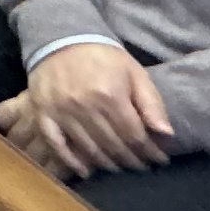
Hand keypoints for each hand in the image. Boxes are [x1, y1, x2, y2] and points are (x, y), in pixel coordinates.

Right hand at [6, 45, 174, 177]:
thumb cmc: (103, 57)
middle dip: (132, 160)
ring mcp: (61, 112)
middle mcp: (85, 107)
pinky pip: (57, 145)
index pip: (134, 135)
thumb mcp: (135, 73)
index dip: (150, 151)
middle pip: (113, 146)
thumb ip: (151, 103)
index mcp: (110, 95)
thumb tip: (166, 134)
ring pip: (89, 149)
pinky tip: (86, 172)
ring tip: (120, 168)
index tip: (160, 160)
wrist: (61, 38)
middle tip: (142, 167)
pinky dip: (71, 162)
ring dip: (108, 164)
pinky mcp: (43, 114)